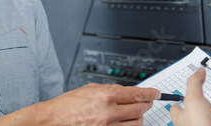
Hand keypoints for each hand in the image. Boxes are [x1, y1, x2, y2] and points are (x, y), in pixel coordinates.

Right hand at [42, 83, 159, 124]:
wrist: (54, 120)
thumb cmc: (68, 104)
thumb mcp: (90, 89)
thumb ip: (110, 89)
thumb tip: (127, 91)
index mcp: (106, 95)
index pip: (137, 93)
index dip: (150, 93)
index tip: (156, 93)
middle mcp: (109, 111)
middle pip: (140, 108)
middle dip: (147, 104)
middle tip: (148, 102)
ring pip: (137, 123)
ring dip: (139, 117)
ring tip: (136, 113)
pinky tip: (126, 123)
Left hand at [170, 68, 210, 125]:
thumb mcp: (194, 99)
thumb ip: (194, 83)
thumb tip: (198, 71)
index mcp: (181, 120)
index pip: (176, 109)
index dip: (178, 100)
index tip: (181, 93)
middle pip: (194, 112)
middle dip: (200, 103)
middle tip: (202, 95)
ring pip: (209, 116)